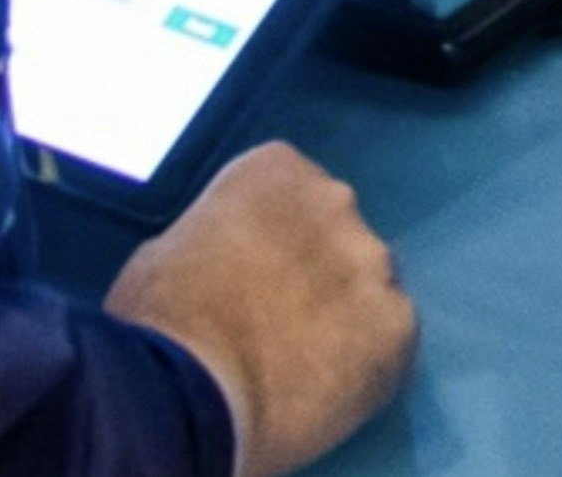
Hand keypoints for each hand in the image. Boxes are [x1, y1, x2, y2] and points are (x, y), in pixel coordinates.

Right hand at [110, 142, 413, 475]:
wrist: (192, 391)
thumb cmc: (161, 319)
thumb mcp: (167, 251)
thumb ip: (216, 239)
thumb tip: (225, 262)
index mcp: (277, 171)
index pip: (292, 192)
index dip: (276, 239)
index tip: (256, 274)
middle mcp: (337, 201)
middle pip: (338, 235)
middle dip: (318, 271)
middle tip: (284, 320)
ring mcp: (374, 262)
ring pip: (369, 287)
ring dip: (346, 315)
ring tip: (307, 362)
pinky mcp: (399, 324)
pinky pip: (390, 340)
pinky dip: (367, 363)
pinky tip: (330, 389)